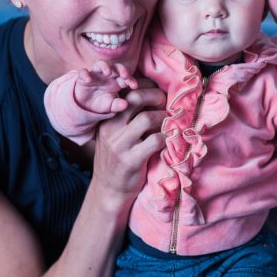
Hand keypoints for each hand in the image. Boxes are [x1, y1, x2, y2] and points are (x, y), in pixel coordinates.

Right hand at [72, 61, 138, 114]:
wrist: (85, 106)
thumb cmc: (101, 103)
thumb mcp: (110, 106)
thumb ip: (117, 105)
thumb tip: (126, 104)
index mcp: (117, 82)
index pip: (126, 77)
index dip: (131, 80)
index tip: (134, 86)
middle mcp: (107, 76)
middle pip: (116, 67)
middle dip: (121, 69)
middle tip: (125, 75)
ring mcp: (95, 75)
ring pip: (100, 64)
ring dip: (105, 66)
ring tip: (108, 72)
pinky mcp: (83, 77)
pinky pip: (83, 72)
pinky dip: (85, 74)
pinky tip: (88, 80)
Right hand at [92, 85, 165, 202]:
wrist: (109, 189)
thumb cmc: (117, 157)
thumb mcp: (114, 134)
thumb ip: (127, 117)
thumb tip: (154, 95)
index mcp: (107, 118)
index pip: (126, 91)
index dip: (146, 87)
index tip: (157, 92)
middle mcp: (110, 128)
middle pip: (136, 98)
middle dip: (156, 96)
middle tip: (166, 103)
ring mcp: (120, 144)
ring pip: (147, 118)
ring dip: (163, 118)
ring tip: (168, 122)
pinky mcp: (131, 160)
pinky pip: (154, 141)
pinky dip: (166, 137)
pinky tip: (169, 139)